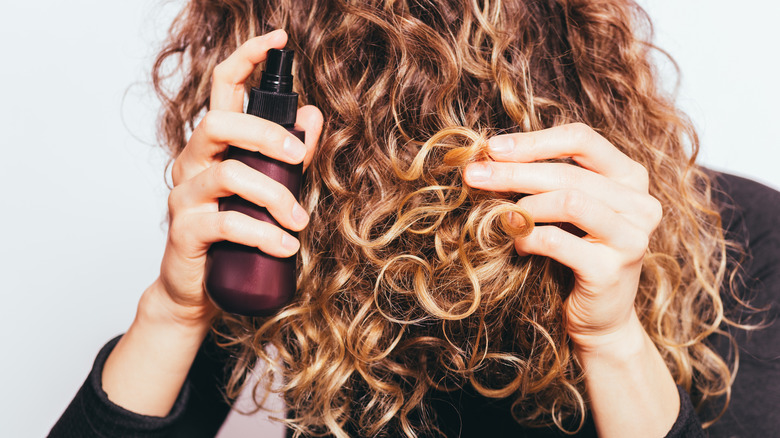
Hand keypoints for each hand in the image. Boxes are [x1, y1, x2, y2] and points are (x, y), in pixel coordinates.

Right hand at [152, 29, 323, 325]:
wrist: (198, 291)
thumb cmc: (234, 236)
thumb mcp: (268, 190)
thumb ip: (287, 154)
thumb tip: (311, 117)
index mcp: (214, 146)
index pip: (222, 88)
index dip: (246, 59)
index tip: (277, 39)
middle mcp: (193, 162)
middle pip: (219, 123)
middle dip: (266, 134)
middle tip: (299, 157)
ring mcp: (185, 195)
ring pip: (228, 173)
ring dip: (274, 194)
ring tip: (299, 222)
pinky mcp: (185, 231)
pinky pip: (226, 223)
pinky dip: (263, 233)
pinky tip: (286, 246)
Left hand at [463, 123, 661, 351]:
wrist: (599, 318)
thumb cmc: (576, 253)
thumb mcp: (566, 209)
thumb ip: (544, 179)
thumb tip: (490, 156)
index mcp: (630, 177)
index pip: (581, 138)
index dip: (533, 141)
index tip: (492, 148)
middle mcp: (640, 203)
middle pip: (568, 172)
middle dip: (513, 172)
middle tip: (473, 175)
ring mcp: (632, 237)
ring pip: (569, 201)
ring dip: (524, 207)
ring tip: (503, 218)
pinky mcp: (612, 270)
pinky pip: (558, 241)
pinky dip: (528, 239)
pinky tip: (518, 246)